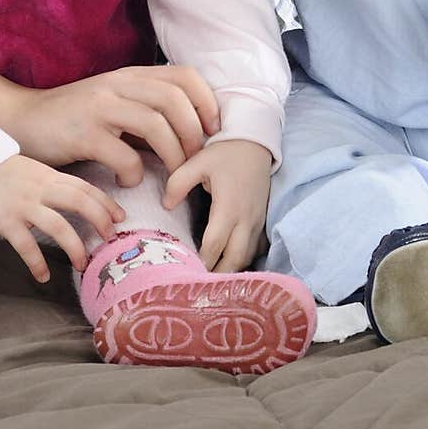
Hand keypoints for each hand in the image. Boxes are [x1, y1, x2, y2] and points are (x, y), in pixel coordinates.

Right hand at [0, 65, 219, 184]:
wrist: (20, 121)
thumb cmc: (73, 119)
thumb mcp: (112, 103)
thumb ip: (144, 109)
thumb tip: (189, 130)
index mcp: (129, 76)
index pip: (184, 75)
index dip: (207, 102)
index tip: (212, 130)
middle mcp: (118, 86)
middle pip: (174, 99)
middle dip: (193, 134)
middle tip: (194, 160)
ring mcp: (100, 107)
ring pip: (155, 125)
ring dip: (172, 156)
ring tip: (171, 177)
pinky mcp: (83, 134)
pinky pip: (124, 154)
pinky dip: (135, 173)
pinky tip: (128, 180)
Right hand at [0, 155, 124, 281]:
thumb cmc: (2, 171)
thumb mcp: (33, 170)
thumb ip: (53, 184)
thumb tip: (76, 200)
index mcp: (50, 176)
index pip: (86, 187)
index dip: (106, 203)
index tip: (120, 217)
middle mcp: (42, 189)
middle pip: (80, 202)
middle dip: (99, 221)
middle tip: (110, 240)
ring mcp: (24, 205)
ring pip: (59, 226)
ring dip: (75, 247)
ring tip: (82, 265)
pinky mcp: (6, 220)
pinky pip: (26, 245)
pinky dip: (37, 263)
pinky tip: (43, 277)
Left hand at [163, 139, 271, 271]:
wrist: (256, 142)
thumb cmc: (225, 152)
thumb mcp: (198, 161)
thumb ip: (178, 183)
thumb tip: (165, 206)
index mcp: (229, 207)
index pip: (214, 245)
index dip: (201, 263)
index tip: (186, 275)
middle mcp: (246, 219)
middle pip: (234, 260)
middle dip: (217, 276)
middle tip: (197, 287)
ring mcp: (257, 222)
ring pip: (246, 258)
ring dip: (230, 270)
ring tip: (209, 281)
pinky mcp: (262, 220)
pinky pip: (254, 249)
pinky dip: (241, 260)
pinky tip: (226, 264)